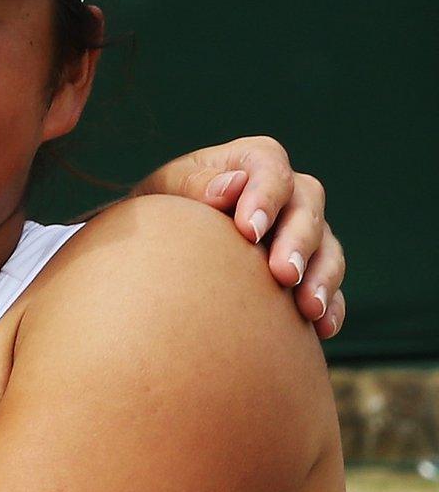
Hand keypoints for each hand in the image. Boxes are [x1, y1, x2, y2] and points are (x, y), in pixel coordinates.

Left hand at [136, 136, 345, 337]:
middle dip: (299, 241)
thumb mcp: (162, 192)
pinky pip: (330, 285)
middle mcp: (284, 192)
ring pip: (328, 246)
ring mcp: (301, 230)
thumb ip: (191, 185)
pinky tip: (321, 328)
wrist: (160, 247)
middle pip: (307, 205)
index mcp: (248, 163)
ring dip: (322, 276)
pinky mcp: (310, 268)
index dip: (265, 197)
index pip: (269, 167)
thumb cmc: (160, 211)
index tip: (248, 231)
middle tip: (284, 274)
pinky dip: (331, 305)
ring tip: (307, 308)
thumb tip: (230, 187)